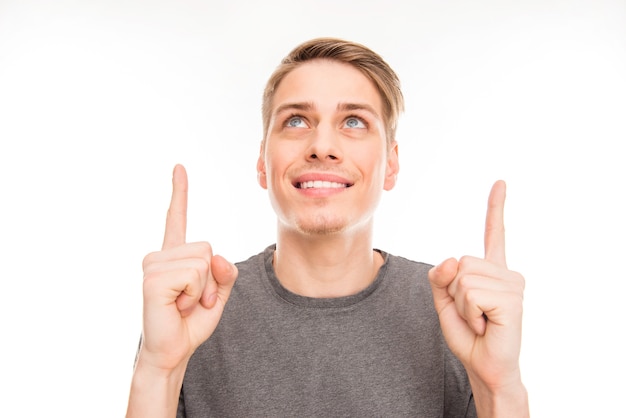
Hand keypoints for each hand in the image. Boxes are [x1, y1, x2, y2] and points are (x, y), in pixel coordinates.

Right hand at [138, 164, 237, 371]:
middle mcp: (160, 256)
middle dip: (211, 279)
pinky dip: (195, 293)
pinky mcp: (153, 278)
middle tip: (192, 299)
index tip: (179, 167)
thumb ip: (224, 272)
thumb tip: (217, 257)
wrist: (173, 351)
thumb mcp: (218, 294)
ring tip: (184, 303)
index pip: (176, 218)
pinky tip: (177, 305)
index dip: (179, 193)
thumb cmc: (191, 322)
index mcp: (174, 256)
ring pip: (203, 261)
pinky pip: (194, 274)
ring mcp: (154, 265)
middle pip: (207, 247)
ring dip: (203, 289)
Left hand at [428, 180, 525, 392]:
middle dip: (454, 291)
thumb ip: (441, 277)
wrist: (484, 365)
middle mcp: (506, 273)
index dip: (495, 208)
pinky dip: (469, 312)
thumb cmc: (468, 334)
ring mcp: (512, 285)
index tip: (500, 182)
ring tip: (480, 320)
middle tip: (473, 314)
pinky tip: (486, 324)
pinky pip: (471, 293)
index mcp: (492, 270)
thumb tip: (451, 259)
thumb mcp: (445, 301)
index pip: (493, 233)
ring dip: (462, 305)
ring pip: (463, 278)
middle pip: (460, 262)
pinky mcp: (512, 299)